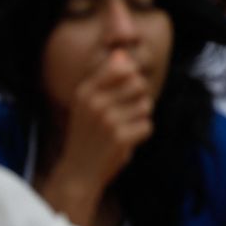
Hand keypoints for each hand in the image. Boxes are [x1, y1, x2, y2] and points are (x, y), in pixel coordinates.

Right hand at [57, 49, 154, 189]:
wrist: (78, 171)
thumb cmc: (88, 134)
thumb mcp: (88, 103)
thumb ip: (105, 78)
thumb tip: (121, 53)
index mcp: (85, 91)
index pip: (121, 68)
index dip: (131, 78)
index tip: (125, 92)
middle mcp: (95, 102)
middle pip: (139, 84)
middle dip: (140, 97)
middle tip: (128, 112)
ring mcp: (108, 120)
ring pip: (146, 105)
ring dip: (141, 117)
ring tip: (125, 127)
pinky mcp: (121, 137)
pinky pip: (147, 125)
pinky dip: (141, 134)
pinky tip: (126, 141)